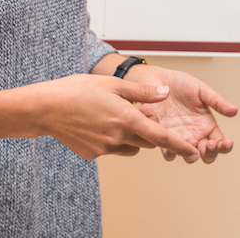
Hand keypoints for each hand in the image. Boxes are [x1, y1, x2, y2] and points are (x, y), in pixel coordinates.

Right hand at [25, 73, 200, 161]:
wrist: (47, 108)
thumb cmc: (78, 90)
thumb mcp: (113, 84)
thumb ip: (142, 92)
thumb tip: (165, 93)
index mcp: (126, 119)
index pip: (160, 136)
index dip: (178, 145)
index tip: (193, 152)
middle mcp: (117, 137)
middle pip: (146, 141)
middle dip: (148, 131)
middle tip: (137, 113)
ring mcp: (104, 148)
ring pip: (130, 147)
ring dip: (131, 137)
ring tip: (114, 116)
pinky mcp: (93, 154)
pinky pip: (111, 149)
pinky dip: (112, 139)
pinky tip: (97, 124)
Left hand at [127, 64, 237, 163]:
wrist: (155, 79)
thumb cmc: (178, 83)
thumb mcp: (200, 89)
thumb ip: (216, 101)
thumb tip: (235, 111)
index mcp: (206, 125)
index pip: (219, 142)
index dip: (225, 146)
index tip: (225, 142)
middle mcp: (194, 134)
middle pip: (206, 155)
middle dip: (210, 154)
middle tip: (209, 144)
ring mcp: (178, 138)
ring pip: (188, 157)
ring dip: (190, 154)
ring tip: (190, 141)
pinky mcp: (162, 137)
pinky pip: (168, 152)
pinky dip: (170, 152)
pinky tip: (170, 144)